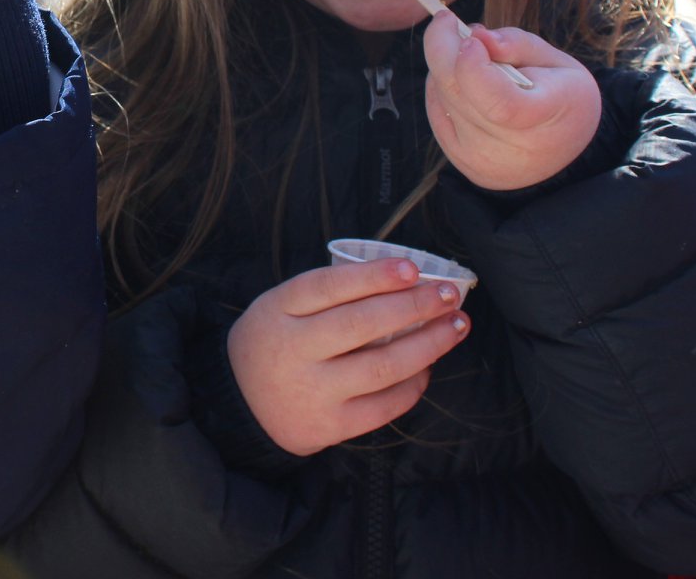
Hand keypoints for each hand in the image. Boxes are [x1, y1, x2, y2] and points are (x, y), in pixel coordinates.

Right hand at [228, 259, 470, 456]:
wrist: (240, 406)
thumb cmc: (274, 344)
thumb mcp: (279, 307)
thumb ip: (326, 295)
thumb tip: (402, 280)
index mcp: (277, 311)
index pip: (328, 286)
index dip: (374, 276)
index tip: (412, 268)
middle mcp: (293, 351)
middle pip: (361, 324)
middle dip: (413, 307)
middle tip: (448, 296)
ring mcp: (312, 392)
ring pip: (381, 367)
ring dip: (427, 345)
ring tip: (454, 327)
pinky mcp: (329, 426)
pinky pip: (383, 406)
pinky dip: (413, 385)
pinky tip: (428, 367)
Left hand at [421, 17, 601, 191]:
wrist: (566, 152)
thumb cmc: (564, 98)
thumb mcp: (559, 62)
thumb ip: (518, 45)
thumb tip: (477, 36)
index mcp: (546, 119)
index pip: (498, 102)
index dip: (473, 67)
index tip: (471, 36)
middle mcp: (510, 148)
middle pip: (457, 94)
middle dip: (442, 48)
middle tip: (447, 22)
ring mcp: (483, 160)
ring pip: (442, 99)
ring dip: (443, 67)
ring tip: (468, 56)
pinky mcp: (463, 163)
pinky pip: (436, 113)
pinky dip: (441, 89)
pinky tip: (461, 81)